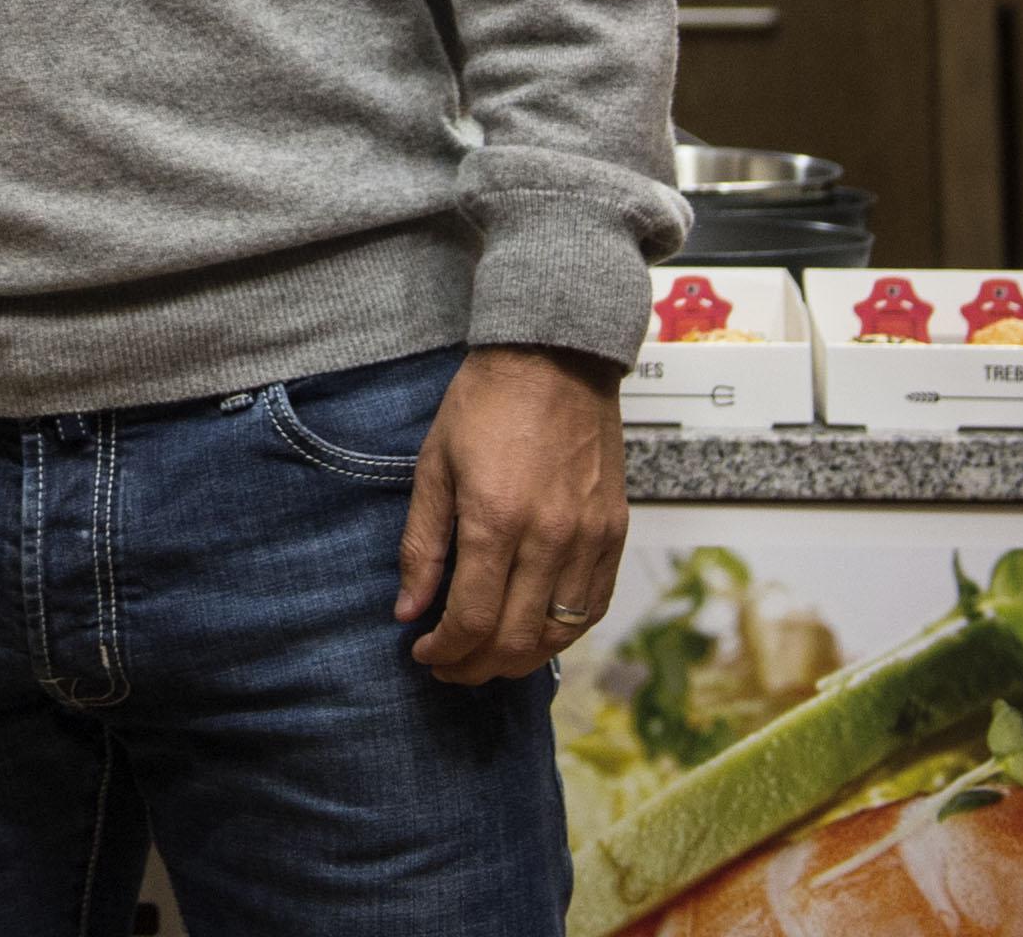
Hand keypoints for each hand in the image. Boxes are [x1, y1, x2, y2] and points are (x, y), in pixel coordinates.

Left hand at [394, 344, 627, 686]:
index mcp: (496, 519)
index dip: (445, 650)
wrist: (553, 357)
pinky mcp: (614, 532)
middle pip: (517, 639)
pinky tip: (535, 632)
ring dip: (520, 658)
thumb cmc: (487, 404)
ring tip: (487, 655)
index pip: (473, 619)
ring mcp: (589, 537)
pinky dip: (564, 633)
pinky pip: (594, 606)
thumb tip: (408, 610)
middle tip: (449, 665)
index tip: (423, 652)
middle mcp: (549, 536)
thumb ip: (422, 545)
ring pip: (560, 634)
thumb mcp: (435, 467)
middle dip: (476, 666)